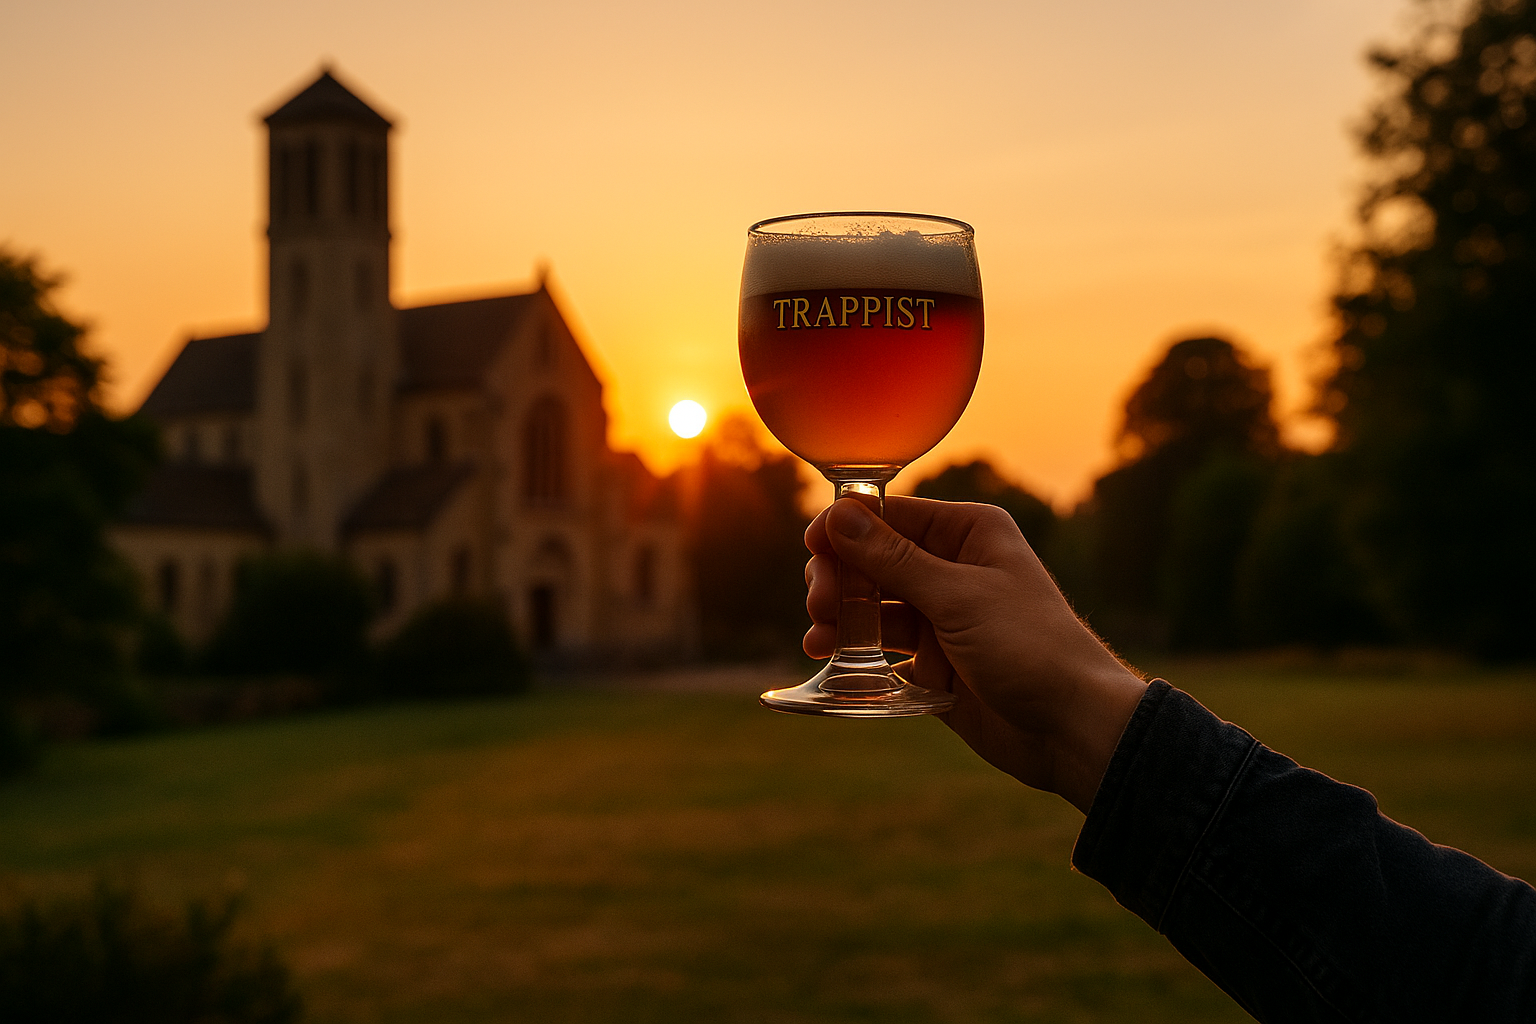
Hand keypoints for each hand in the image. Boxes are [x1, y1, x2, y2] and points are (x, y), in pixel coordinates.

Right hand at [804, 496, 1146, 813]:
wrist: (1071, 727)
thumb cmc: (1030, 647)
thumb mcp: (957, 596)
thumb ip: (893, 558)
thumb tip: (840, 516)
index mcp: (969, 534)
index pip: (892, 516)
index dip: (848, 529)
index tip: (811, 546)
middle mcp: (953, 568)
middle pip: (875, 560)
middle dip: (841, 577)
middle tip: (820, 602)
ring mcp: (942, 616)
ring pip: (873, 604)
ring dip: (841, 615)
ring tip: (819, 635)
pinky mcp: (934, 661)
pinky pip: (882, 647)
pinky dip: (853, 648)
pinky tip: (826, 653)